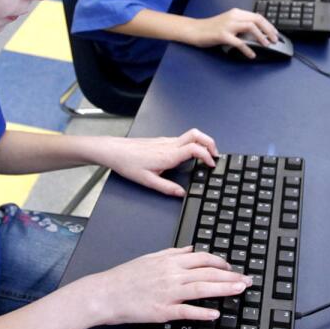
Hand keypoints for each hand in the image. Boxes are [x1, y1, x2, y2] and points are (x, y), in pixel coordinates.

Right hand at [90, 247, 253, 323]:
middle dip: (231, 275)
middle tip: (247, 279)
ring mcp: (168, 292)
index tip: (232, 267)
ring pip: (202, 288)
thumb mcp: (149, 258)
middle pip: (207, 272)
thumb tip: (189, 249)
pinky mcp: (162, 310)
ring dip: (224, 289)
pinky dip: (202, 312)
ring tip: (240, 290)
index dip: (221, 262)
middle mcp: (171, 274)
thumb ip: (172, 253)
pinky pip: (186, 311)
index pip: (202, 258)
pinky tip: (216, 314)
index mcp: (168, 261)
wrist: (104, 293)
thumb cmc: (124, 277)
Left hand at [99, 129, 218, 196]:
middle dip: (210, 143)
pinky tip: (189, 155)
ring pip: (190, 135)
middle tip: (215, 156)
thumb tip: (181, 193)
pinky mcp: (161, 140)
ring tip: (205, 156)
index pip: (195, 148)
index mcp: (168, 155)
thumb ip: (167, 188)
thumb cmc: (128, 164)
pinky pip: (182, 139)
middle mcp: (169, 144)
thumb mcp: (148, 181)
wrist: (114, 151)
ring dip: (202, 142)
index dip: (207, 155)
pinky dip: (192, 144)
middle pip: (197, 135)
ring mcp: (166, 140)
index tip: (211, 164)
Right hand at [185, 8, 277, 57]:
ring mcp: (228, 25)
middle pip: (257, 20)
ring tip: (266, 45)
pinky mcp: (222, 35)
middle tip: (275, 39)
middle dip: (269, 30)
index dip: (268, 24)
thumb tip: (256, 33)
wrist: (194, 30)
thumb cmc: (210, 28)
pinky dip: (248, 49)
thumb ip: (240, 25)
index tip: (274, 33)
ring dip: (261, 36)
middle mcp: (233, 16)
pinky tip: (251, 54)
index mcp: (236, 13)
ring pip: (250, 27)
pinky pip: (239, 42)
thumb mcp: (228, 23)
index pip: (257, 16)